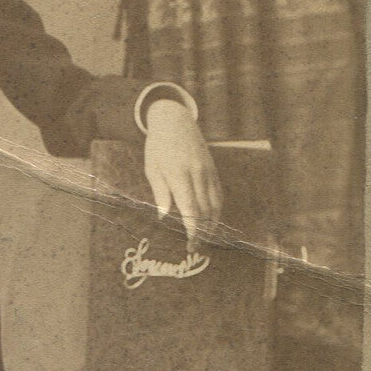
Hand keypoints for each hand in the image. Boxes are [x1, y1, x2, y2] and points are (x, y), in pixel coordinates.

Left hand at [143, 99, 222, 247]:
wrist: (175, 120)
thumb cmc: (157, 146)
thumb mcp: (152, 168)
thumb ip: (160, 192)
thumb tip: (164, 216)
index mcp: (179, 175)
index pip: (190, 208)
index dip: (192, 229)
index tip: (190, 244)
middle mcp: (197, 174)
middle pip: (205, 210)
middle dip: (202, 232)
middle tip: (195, 249)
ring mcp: (208, 172)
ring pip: (215, 204)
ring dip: (212, 224)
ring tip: (205, 240)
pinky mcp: (213, 170)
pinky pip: (218, 194)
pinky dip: (217, 210)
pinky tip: (212, 221)